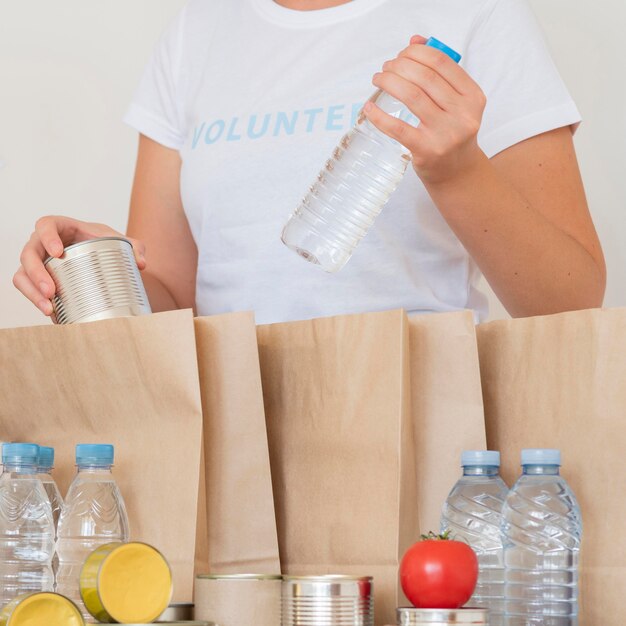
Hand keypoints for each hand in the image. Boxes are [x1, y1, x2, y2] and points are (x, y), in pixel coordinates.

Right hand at [13, 216, 145, 316]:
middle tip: (52, 291)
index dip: (47, 237)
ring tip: (49, 308)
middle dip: (37, 274)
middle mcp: (42, 243)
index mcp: (60, 227)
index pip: (46, 225)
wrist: (97, 255)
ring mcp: (37, 262)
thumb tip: (141, 264)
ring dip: (32, 292)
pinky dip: (35, 301)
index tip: (58, 252)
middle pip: (29, 254)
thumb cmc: (102, 242)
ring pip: (22, 275)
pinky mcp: (36, 279)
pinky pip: (27, 289)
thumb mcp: (119, 241)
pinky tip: (51, 313)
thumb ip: (134, 247)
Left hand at [364, 35, 486, 185]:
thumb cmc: (451, 133)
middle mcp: (463, 114)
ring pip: (411, 96)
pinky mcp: (426, 151)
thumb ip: (439, 73)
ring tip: (378, 79)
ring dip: (388, 82)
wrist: (457, 174)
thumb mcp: (455, 104)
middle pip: (424, 77)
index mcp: (473, 97)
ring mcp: (445, 134)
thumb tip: (414, 41)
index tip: (401, 54)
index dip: (417, 53)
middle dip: (399, 66)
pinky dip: (379, 115)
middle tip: (386, 68)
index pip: (442, 63)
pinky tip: (369, 108)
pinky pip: (398, 128)